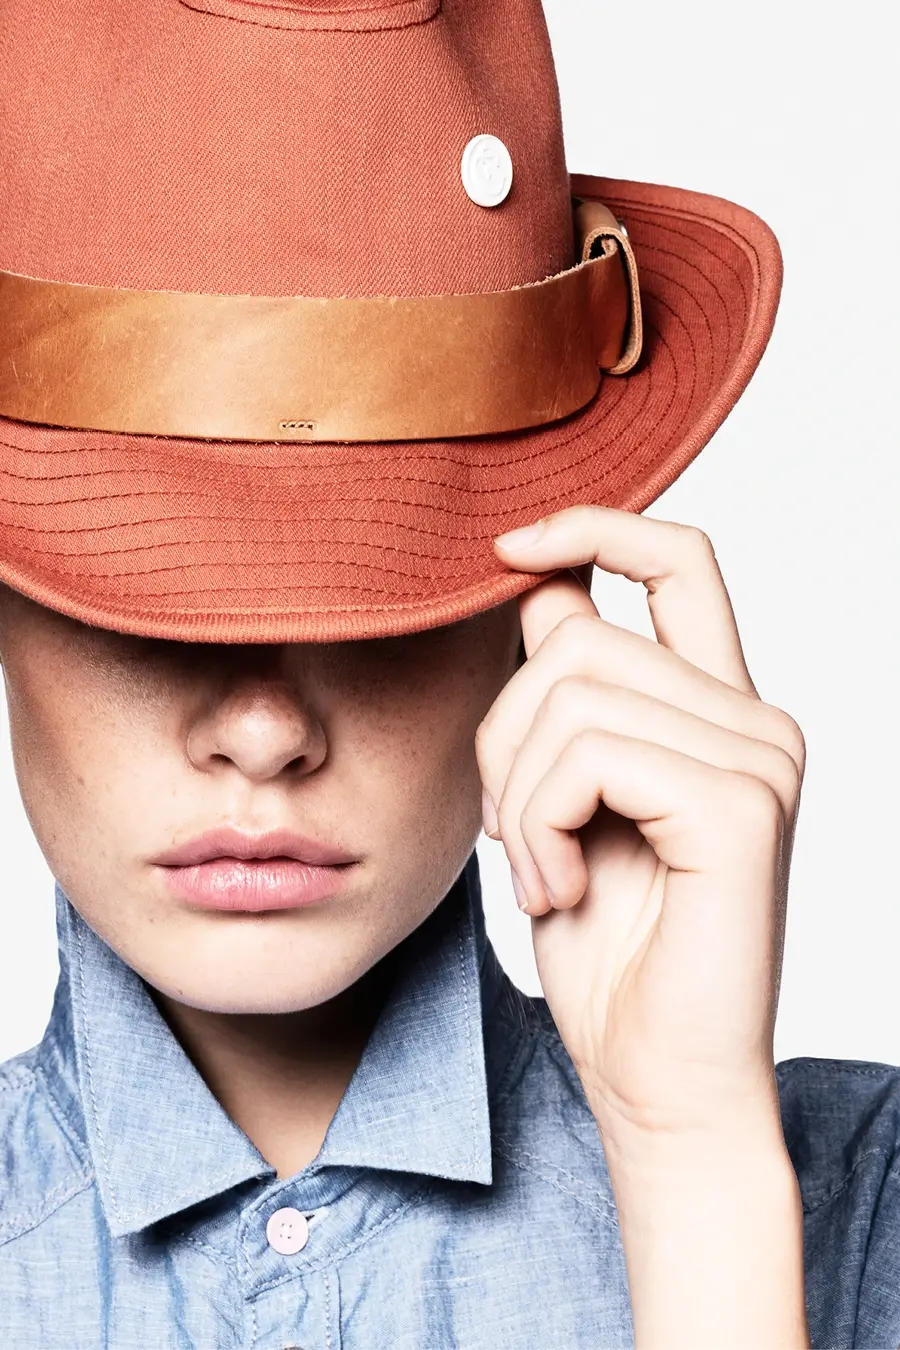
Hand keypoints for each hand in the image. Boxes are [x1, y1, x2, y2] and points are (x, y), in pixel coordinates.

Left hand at [477, 505, 804, 1147]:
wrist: (656, 1078)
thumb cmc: (610, 948)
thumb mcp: (564, 798)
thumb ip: (566, 695)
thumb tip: (536, 585)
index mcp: (719, 711)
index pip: (677, 560)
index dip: (591, 526)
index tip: (507, 548)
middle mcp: (756, 721)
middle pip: (577, 639)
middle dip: (503, 734)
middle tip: (517, 830)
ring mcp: (760, 758)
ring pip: (570, 692)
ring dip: (517, 791)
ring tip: (542, 869)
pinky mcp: (741, 806)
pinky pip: (589, 754)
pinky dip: (540, 823)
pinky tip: (558, 890)